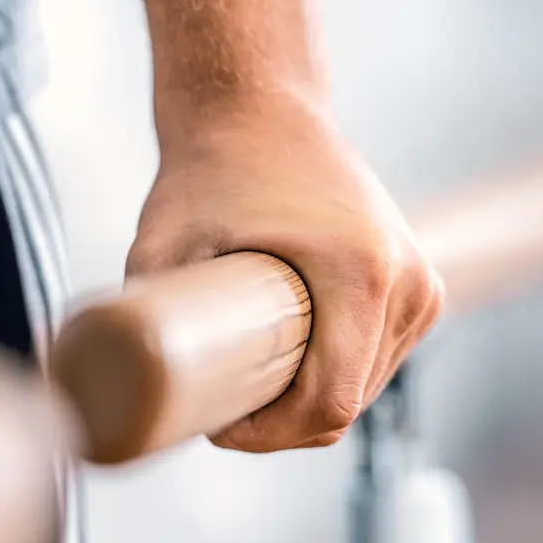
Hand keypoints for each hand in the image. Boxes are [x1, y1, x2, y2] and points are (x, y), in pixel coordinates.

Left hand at [126, 94, 443, 451]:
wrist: (262, 108)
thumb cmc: (211, 170)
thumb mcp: (161, 245)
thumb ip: (141, 320)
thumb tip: (120, 392)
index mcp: (362, 276)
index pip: (328, 406)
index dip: (268, 435)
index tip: (218, 422)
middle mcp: (409, 282)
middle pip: (347, 404)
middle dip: (282, 421)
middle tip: (221, 400)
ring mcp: (422, 284)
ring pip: (364, 387)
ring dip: (308, 399)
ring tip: (251, 374)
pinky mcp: (419, 284)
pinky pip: (376, 360)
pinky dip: (333, 373)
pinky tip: (290, 356)